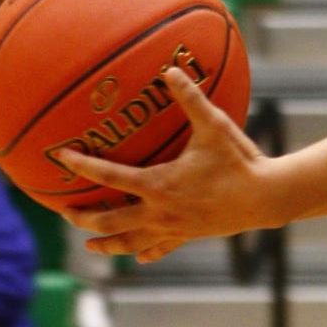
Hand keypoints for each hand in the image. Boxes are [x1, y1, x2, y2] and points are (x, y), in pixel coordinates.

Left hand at [64, 64, 273, 263]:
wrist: (266, 198)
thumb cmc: (239, 161)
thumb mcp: (214, 126)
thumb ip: (190, 98)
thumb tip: (171, 69)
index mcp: (158, 185)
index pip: (108, 176)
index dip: (81, 165)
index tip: (60, 157)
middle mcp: (159, 211)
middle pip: (109, 221)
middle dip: (83, 218)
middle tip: (65, 211)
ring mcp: (173, 228)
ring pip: (129, 242)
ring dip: (106, 244)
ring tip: (90, 246)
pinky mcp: (187, 236)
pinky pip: (160, 248)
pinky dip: (145, 252)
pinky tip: (138, 257)